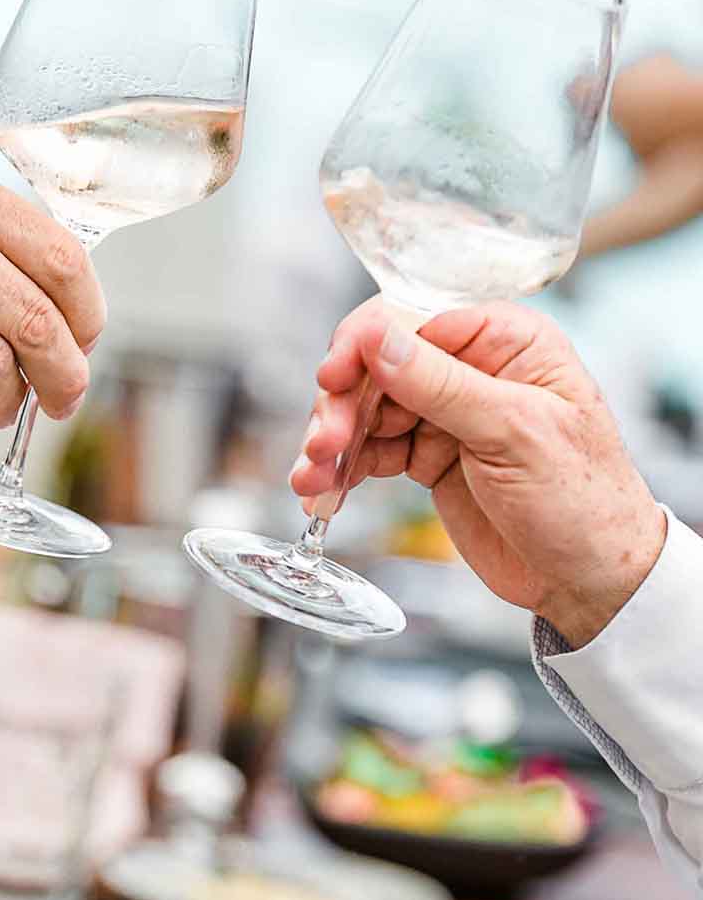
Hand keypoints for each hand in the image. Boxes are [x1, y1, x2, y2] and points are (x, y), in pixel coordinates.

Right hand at [292, 297, 664, 647]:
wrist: (588, 579)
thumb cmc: (582, 500)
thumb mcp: (513, 433)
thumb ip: (440, 384)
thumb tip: (376, 339)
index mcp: (507, 342)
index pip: (412, 320)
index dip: (362, 347)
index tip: (331, 381)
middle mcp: (472, 369)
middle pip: (376, 366)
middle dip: (341, 406)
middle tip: (322, 446)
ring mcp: (445, 414)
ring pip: (364, 410)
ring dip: (331, 444)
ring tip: (312, 480)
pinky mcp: (427, 455)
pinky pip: (369, 452)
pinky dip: (341, 472)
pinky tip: (322, 492)